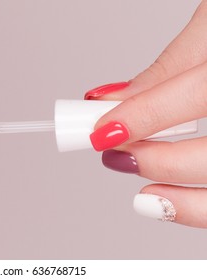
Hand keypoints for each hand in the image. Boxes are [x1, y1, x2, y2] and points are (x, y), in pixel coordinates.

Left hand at [85, 1, 206, 227]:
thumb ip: (169, 67)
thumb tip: (114, 98)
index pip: (196, 95)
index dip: (144, 116)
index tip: (103, 129)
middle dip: (155, 160)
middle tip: (117, 152)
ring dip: (175, 199)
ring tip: (142, 193)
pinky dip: (197, 210)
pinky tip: (166, 201)